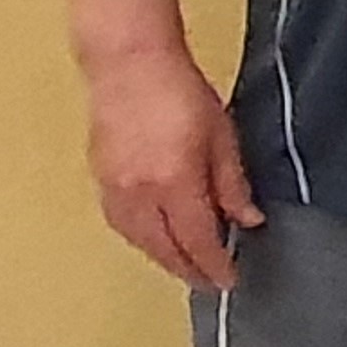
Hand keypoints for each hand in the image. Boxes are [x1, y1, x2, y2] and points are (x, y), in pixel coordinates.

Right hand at [86, 45, 258, 289]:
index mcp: (174, 183)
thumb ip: (232, 184)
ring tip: (185, 265)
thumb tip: (247, 220)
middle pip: (164, 248)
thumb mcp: (221, 137)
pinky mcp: (99, 177)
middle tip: (209, 282)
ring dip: (162, 257)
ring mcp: (114, 187)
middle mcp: (139, 193)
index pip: (197, 240)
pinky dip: (140, 238)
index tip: (229, 280)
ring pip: (138, 240)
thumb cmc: (180, 92)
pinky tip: (154, 238)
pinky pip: (120, 223)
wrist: (129, 63)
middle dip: (187, 270)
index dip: (214, 265)